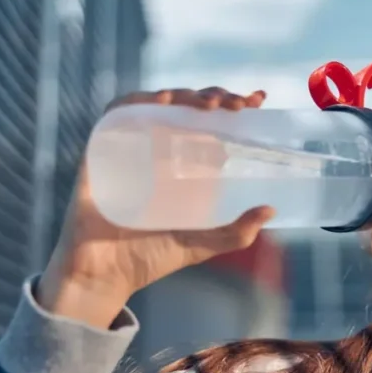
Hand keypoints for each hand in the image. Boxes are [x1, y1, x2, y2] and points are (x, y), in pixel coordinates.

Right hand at [39, 87, 273, 327]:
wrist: (103, 277)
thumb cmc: (147, 260)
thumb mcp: (200, 246)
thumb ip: (235, 233)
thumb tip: (270, 210)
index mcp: (180, 165)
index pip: (208, 122)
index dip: (230, 104)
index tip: (257, 99)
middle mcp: (156, 150)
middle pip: (186, 108)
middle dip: (214, 97)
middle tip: (238, 105)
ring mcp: (128, 148)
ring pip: (156, 104)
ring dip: (184, 95)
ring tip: (210, 103)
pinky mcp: (100, 152)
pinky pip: (116, 115)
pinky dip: (138, 101)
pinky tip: (164, 101)